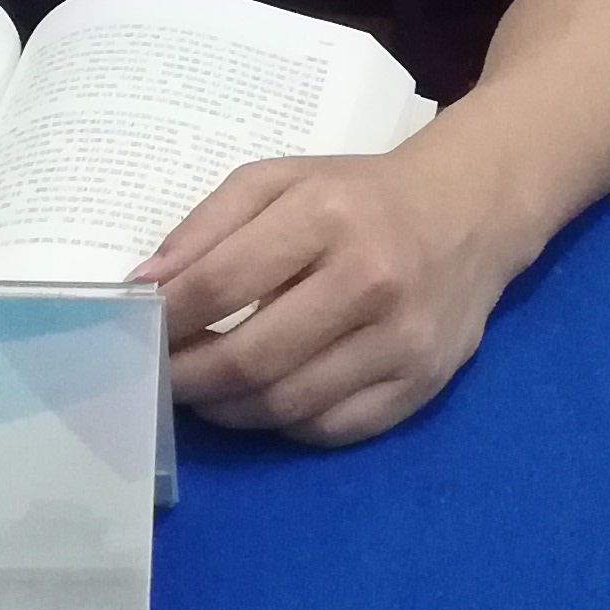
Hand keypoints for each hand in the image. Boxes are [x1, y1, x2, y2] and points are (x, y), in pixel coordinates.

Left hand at [140, 145, 528, 447]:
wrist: (470, 213)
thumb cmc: (357, 196)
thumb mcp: (279, 181)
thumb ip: (205, 227)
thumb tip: (144, 288)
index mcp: (326, 216)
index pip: (221, 284)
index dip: (167, 319)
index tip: (139, 332)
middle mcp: (369, 280)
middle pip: (250, 358)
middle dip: (188, 378)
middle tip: (161, 378)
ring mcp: (401, 340)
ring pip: (287, 405)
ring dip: (228, 409)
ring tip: (205, 393)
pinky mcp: (422, 383)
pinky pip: (332, 428)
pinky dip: (284, 424)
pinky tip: (263, 402)